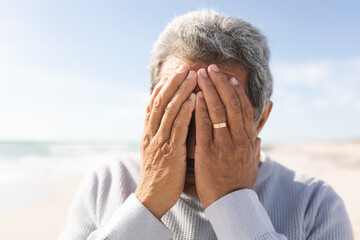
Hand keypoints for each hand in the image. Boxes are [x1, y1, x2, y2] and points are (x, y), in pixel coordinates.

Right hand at [135, 65, 196, 218]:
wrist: (152, 197)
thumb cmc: (159, 175)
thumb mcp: (155, 151)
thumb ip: (160, 135)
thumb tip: (167, 122)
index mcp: (148, 133)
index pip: (153, 105)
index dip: (162, 88)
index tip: (171, 74)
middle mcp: (151, 134)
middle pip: (160, 102)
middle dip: (172, 83)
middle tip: (184, 68)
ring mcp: (159, 142)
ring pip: (169, 110)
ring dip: (181, 91)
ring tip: (192, 76)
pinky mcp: (170, 151)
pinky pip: (178, 127)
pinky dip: (186, 110)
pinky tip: (194, 99)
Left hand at [194, 64, 260, 208]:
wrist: (231, 203)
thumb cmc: (239, 183)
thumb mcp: (252, 165)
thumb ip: (254, 149)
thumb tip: (257, 137)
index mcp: (248, 140)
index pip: (244, 109)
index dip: (237, 91)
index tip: (229, 78)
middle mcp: (239, 138)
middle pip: (231, 104)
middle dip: (220, 83)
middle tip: (210, 68)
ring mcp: (224, 144)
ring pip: (218, 111)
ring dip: (208, 90)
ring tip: (200, 75)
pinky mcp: (208, 152)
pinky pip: (204, 127)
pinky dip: (200, 110)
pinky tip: (194, 96)